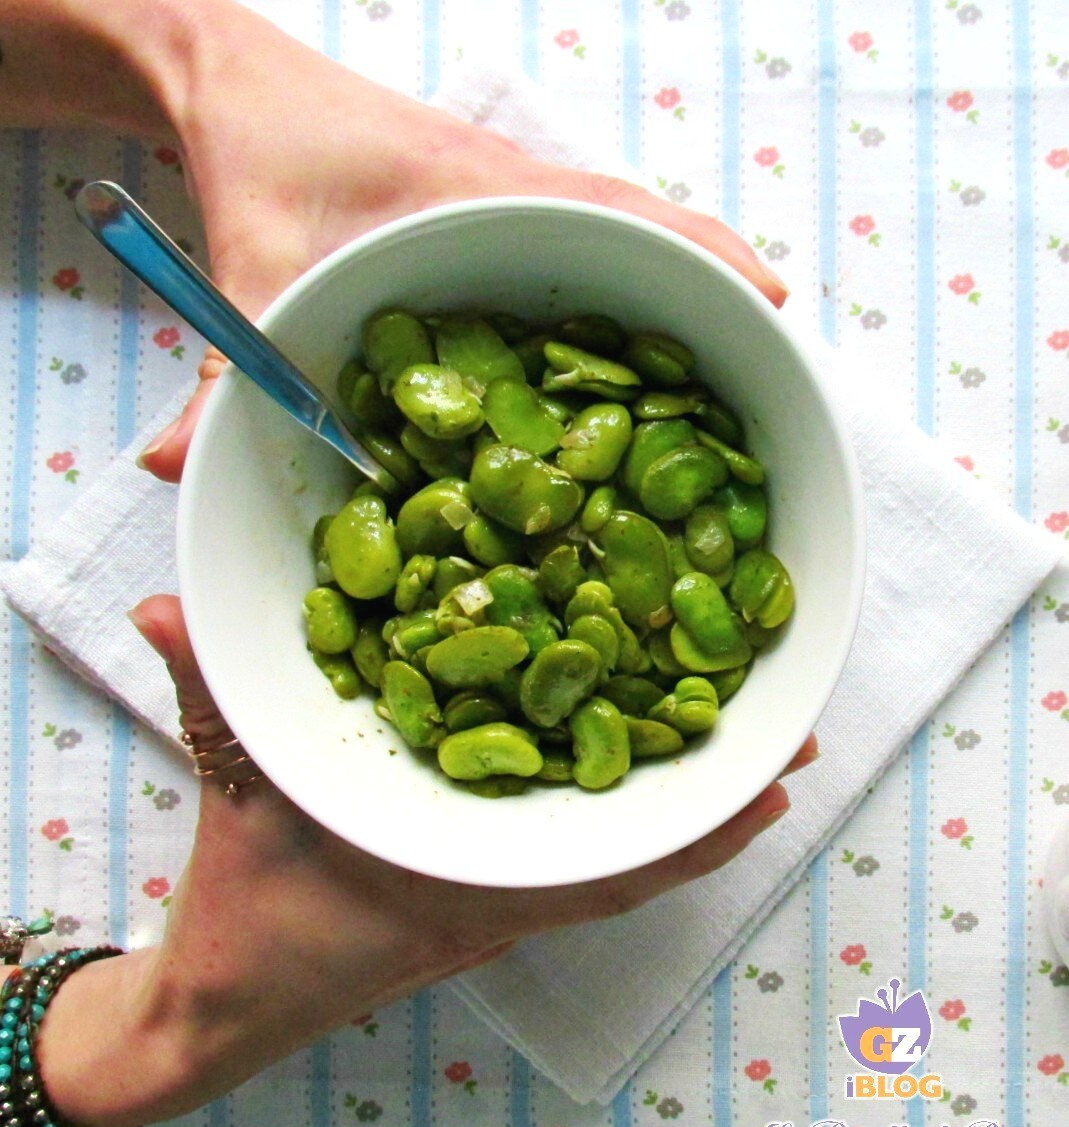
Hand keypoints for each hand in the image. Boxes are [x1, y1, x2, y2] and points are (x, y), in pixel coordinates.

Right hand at [39, 592, 814, 1126]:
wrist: (224, 1003)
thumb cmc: (245, 916)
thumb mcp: (229, 784)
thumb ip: (210, 687)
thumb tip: (166, 599)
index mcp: (458, 877)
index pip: (601, 860)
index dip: (691, 826)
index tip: (774, 782)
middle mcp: (495, 892)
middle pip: (635, 850)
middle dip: (716, 799)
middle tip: (800, 739)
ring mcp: (493, 896)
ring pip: (617, 855)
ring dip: (686, 808)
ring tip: (762, 752)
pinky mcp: (481, 892)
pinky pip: (580, 860)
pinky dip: (632, 826)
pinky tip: (659, 782)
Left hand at [133, 0, 787, 480]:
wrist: (238, 86)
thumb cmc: (265, 155)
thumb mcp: (251, 277)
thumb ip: (225, 379)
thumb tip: (171, 473)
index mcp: (490, 194)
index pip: (625, 220)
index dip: (702, 263)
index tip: (769, 306)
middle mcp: (526, 201)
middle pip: (654, 241)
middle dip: (717, 297)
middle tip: (779, 370)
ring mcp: (522, 212)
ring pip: (633, 250)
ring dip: (685, 306)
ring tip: (738, 387)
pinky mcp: (503, 229)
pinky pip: (591, 262)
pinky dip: (630, 304)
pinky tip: (640, 374)